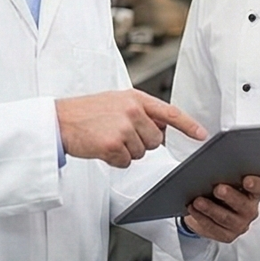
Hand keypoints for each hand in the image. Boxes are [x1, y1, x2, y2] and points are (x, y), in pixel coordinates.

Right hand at [55, 88, 205, 165]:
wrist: (58, 120)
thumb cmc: (84, 112)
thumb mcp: (115, 102)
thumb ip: (140, 111)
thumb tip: (163, 127)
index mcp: (134, 98)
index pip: (170, 112)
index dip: (188, 125)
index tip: (202, 135)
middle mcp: (132, 111)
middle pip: (156, 140)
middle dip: (141, 142)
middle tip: (117, 133)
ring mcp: (123, 128)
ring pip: (141, 153)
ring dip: (126, 151)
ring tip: (106, 137)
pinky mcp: (113, 145)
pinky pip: (126, 162)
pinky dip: (115, 160)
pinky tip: (101, 147)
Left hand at [182, 174, 259, 243]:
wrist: (206, 210)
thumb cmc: (216, 190)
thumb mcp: (220, 178)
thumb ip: (221, 172)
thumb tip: (208, 163)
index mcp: (252, 193)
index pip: (259, 188)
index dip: (255, 184)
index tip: (247, 180)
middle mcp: (249, 209)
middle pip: (243, 205)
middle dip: (230, 197)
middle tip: (218, 189)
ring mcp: (239, 224)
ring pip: (226, 218)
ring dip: (211, 209)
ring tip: (198, 201)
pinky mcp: (226, 235)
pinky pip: (214, 228)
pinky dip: (202, 218)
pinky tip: (193, 209)